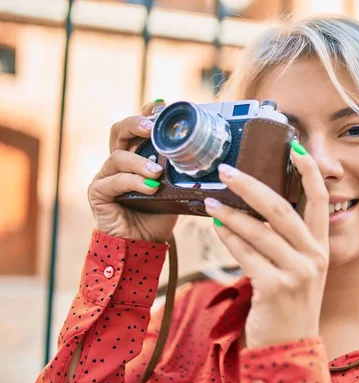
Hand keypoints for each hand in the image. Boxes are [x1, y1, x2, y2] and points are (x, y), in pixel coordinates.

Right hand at [88, 100, 177, 242]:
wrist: (142, 245)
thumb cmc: (159, 216)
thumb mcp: (176, 189)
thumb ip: (181, 172)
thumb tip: (206, 155)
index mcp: (136, 155)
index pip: (138, 127)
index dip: (148, 112)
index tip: (164, 106)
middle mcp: (118, 161)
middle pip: (120, 130)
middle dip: (136, 123)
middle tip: (152, 126)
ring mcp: (105, 175)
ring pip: (118, 156)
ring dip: (140, 162)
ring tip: (158, 172)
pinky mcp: (98, 192)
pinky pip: (114, 181)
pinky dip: (133, 182)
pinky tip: (150, 188)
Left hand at [204, 142, 329, 347]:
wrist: (289, 347)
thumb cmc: (288, 303)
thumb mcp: (298, 269)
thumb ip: (285, 240)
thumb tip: (254, 206)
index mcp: (321, 247)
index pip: (321, 200)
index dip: (309, 172)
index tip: (294, 146)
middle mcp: (314, 255)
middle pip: (281, 208)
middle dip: (251, 185)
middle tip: (226, 170)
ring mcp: (297, 271)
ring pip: (258, 230)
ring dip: (230, 212)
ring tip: (210, 200)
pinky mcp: (275, 286)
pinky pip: (246, 253)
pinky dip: (228, 236)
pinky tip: (215, 226)